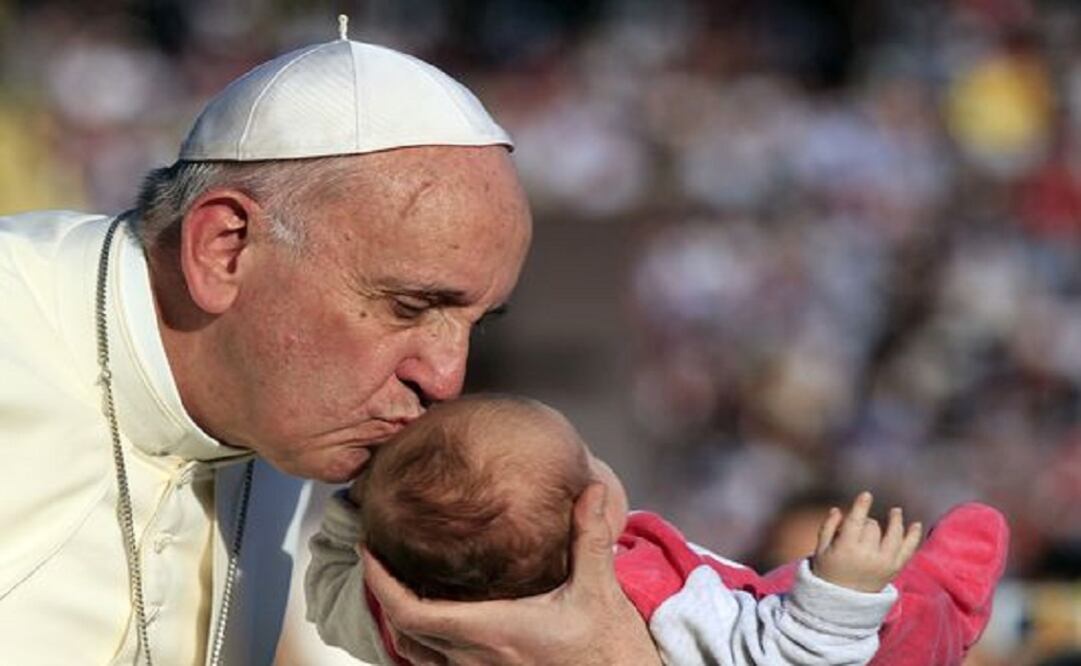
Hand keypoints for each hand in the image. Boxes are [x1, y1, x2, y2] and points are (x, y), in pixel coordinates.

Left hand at [362, 483, 660, 665]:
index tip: (368, 552)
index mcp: (492, 630)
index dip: (379, 582)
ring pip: (417, 654)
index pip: (411, 610)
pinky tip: (438, 620)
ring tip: (400, 585)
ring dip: (402, 621)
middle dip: (383, 593)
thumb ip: (589, 536)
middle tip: (377, 558)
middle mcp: (475, 659)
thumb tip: (591, 489)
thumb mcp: (599, 589)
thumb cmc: (607, 648)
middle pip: (404, 630)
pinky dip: (424, 642)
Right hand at [812, 491, 921, 592]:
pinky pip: (908, 550)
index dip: (861, 506)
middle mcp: (868, 556)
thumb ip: (828, 528)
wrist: (843, 603)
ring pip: (893, 534)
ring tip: (896, 511)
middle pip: (872, 527)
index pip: (856, 522)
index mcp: (846, 549)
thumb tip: (838, 509)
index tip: (866, 494)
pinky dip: (914, 536)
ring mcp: (884, 563)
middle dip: (866, 523)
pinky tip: (916, 523)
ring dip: (896, 521)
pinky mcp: (894, 569)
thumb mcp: (820, 550)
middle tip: (858, 529)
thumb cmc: (828, 573)